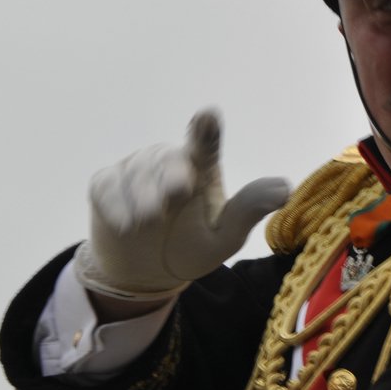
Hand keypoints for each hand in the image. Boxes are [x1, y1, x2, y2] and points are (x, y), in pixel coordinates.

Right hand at [74, 109, 289, 301]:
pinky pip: (107, 187)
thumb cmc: (190, 248)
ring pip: (135, 174)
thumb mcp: (224, 238)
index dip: (205, 130)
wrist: (142, 273)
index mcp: (201, 169)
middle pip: (166, 159)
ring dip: (143, 198)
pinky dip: (116, 206)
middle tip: (176, 193)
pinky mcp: (105, 184)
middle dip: (170, 175)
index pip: (204, 144)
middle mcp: (167, 162)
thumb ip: (247, 211)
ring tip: (149, 222)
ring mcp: (133, 171)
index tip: (207, 116)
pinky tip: (126, 224)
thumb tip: (285, 188)